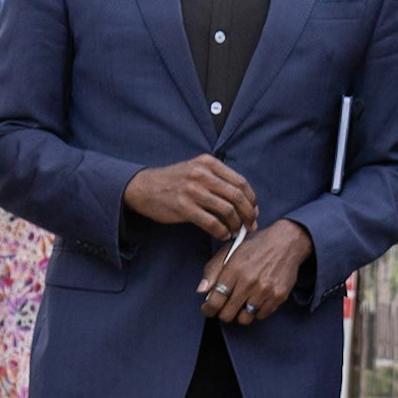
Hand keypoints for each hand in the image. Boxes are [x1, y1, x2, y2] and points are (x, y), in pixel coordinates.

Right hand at [124, 156, 257, 239]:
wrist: (143, 187)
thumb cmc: (173, 181)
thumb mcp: (195, 169)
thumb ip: (217, 179)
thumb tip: (242, 199)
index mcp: (208, 163)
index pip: (240, 182)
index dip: (251, 199)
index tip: (254, 211)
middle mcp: (202, 174)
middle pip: (236, 196)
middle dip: (248, 214)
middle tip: (251, 225)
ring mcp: (192, 190)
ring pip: (227, 210)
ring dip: (235, 225)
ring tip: (235, 232)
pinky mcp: (184, 207)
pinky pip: (211, 223)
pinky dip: (221, 231)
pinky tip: (222, 234)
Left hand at [198, 220, 313, 324]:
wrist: (286, 242)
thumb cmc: (255, 247)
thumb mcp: (229, 251)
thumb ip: (212, 270)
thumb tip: (201, 290)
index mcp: (234, 270)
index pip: (214, 301)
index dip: (208, 309)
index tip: (208, 309)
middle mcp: (249, 282)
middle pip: (227, 315)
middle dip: (223, 312)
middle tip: (226, 305)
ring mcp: (265, 291)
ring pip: (245, 319)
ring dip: (241, 313)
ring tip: (242, 301)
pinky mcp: (278, 296)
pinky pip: (261, 316)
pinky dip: (257, 311)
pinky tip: (257, 298)